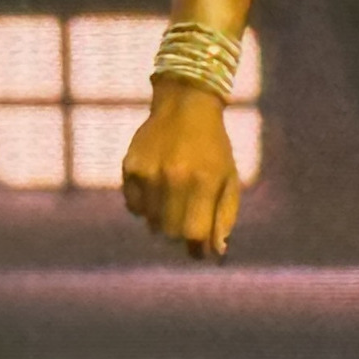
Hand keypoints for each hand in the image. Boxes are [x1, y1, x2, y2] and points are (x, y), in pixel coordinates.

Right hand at [121, 82, 241, 258]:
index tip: (200, 250)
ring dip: (162, 220)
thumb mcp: (228, 178)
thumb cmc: (213, 147)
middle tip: (187, 220)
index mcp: (203, 182)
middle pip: (170, 232)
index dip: (198, 247)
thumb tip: (216, 252)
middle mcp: (174, 178)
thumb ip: (224, 216)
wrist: (185, 106)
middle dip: (180, 234)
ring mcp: (148, 173)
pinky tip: (157, 188)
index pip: (194, 234)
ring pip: (150, 222)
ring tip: (174, 197)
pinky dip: (144, 206)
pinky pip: (133, 206)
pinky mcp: (130, 167)